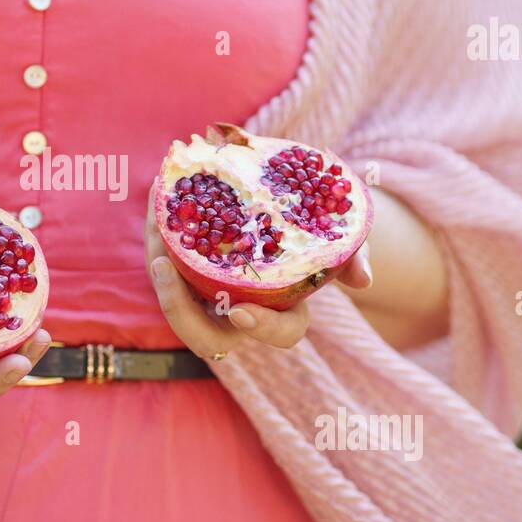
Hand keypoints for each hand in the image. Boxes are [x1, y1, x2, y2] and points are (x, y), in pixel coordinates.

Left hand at [143, 190, 371, 359]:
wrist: (290, 213)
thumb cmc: (317, 237)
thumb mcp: (339, 244)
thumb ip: (351, 258)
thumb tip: (364, 280)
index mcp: (279, 314)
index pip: (275, 334)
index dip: (261, 328)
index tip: (242, 311)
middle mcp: (237, 312)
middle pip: (198, 332)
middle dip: (175, 305)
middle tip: (163, 267)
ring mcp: (207, 293)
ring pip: (171, 293)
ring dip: (158, 256)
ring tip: (157, 217)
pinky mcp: (185, 266)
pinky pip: (163, 254)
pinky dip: (159, 225)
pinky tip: (160, 187)